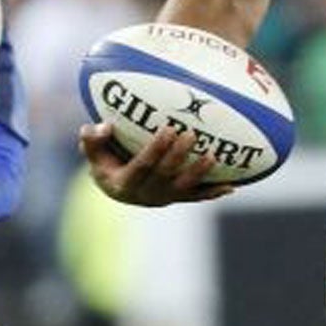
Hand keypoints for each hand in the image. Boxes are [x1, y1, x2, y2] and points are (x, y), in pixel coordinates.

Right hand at [79, 122, 232, 206]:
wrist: (117, 189)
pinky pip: (198, 197)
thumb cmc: (105, 162)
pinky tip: (233, 185)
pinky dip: (214, 192)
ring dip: (200, 173)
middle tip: (191, 134)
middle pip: (166, 174)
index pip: (143, 165)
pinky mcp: (178, 199)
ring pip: (186, 188)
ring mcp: (165, 198)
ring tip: (213, 156)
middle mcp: (147, 194)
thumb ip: (91, 140)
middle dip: (179, 155)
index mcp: (125, 183)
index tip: (168, 129)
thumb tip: (104, 126)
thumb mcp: (92, 153)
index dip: (157, 149)